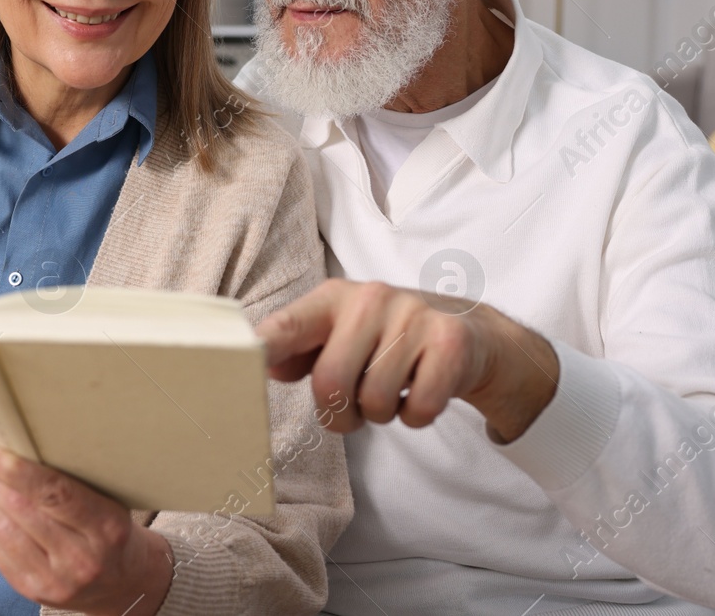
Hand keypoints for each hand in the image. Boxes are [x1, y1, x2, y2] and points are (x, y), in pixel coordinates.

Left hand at [0, 441, 174, 615]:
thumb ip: (72, 482)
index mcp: (107, 525)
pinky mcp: (33, 592)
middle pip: (23, 510)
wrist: (120, 582)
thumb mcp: (109, 501)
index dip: (17, 469)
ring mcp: (56, 580)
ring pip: (4, 529)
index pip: (54, 492)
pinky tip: (13, 523)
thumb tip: (20, 450)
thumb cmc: (109, 529)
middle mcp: (82, 558)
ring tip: (8, 497)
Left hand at [254, 278, 560, 442]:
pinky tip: (422, 390)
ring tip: (394, 391)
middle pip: (330, 383)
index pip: (290, 323)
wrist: (470, 334)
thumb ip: (302, 349)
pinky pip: (418, 409)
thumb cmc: (390, 340)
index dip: (265, 346)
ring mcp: (414, 316)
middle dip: (340, 414)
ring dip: (382, 414)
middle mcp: (371, 298)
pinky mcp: (451, 342)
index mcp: (334, 298)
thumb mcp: (343, 335)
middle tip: (355, 408)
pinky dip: (417, 416)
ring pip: (375, 402)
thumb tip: (269, 365)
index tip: (243, 362)